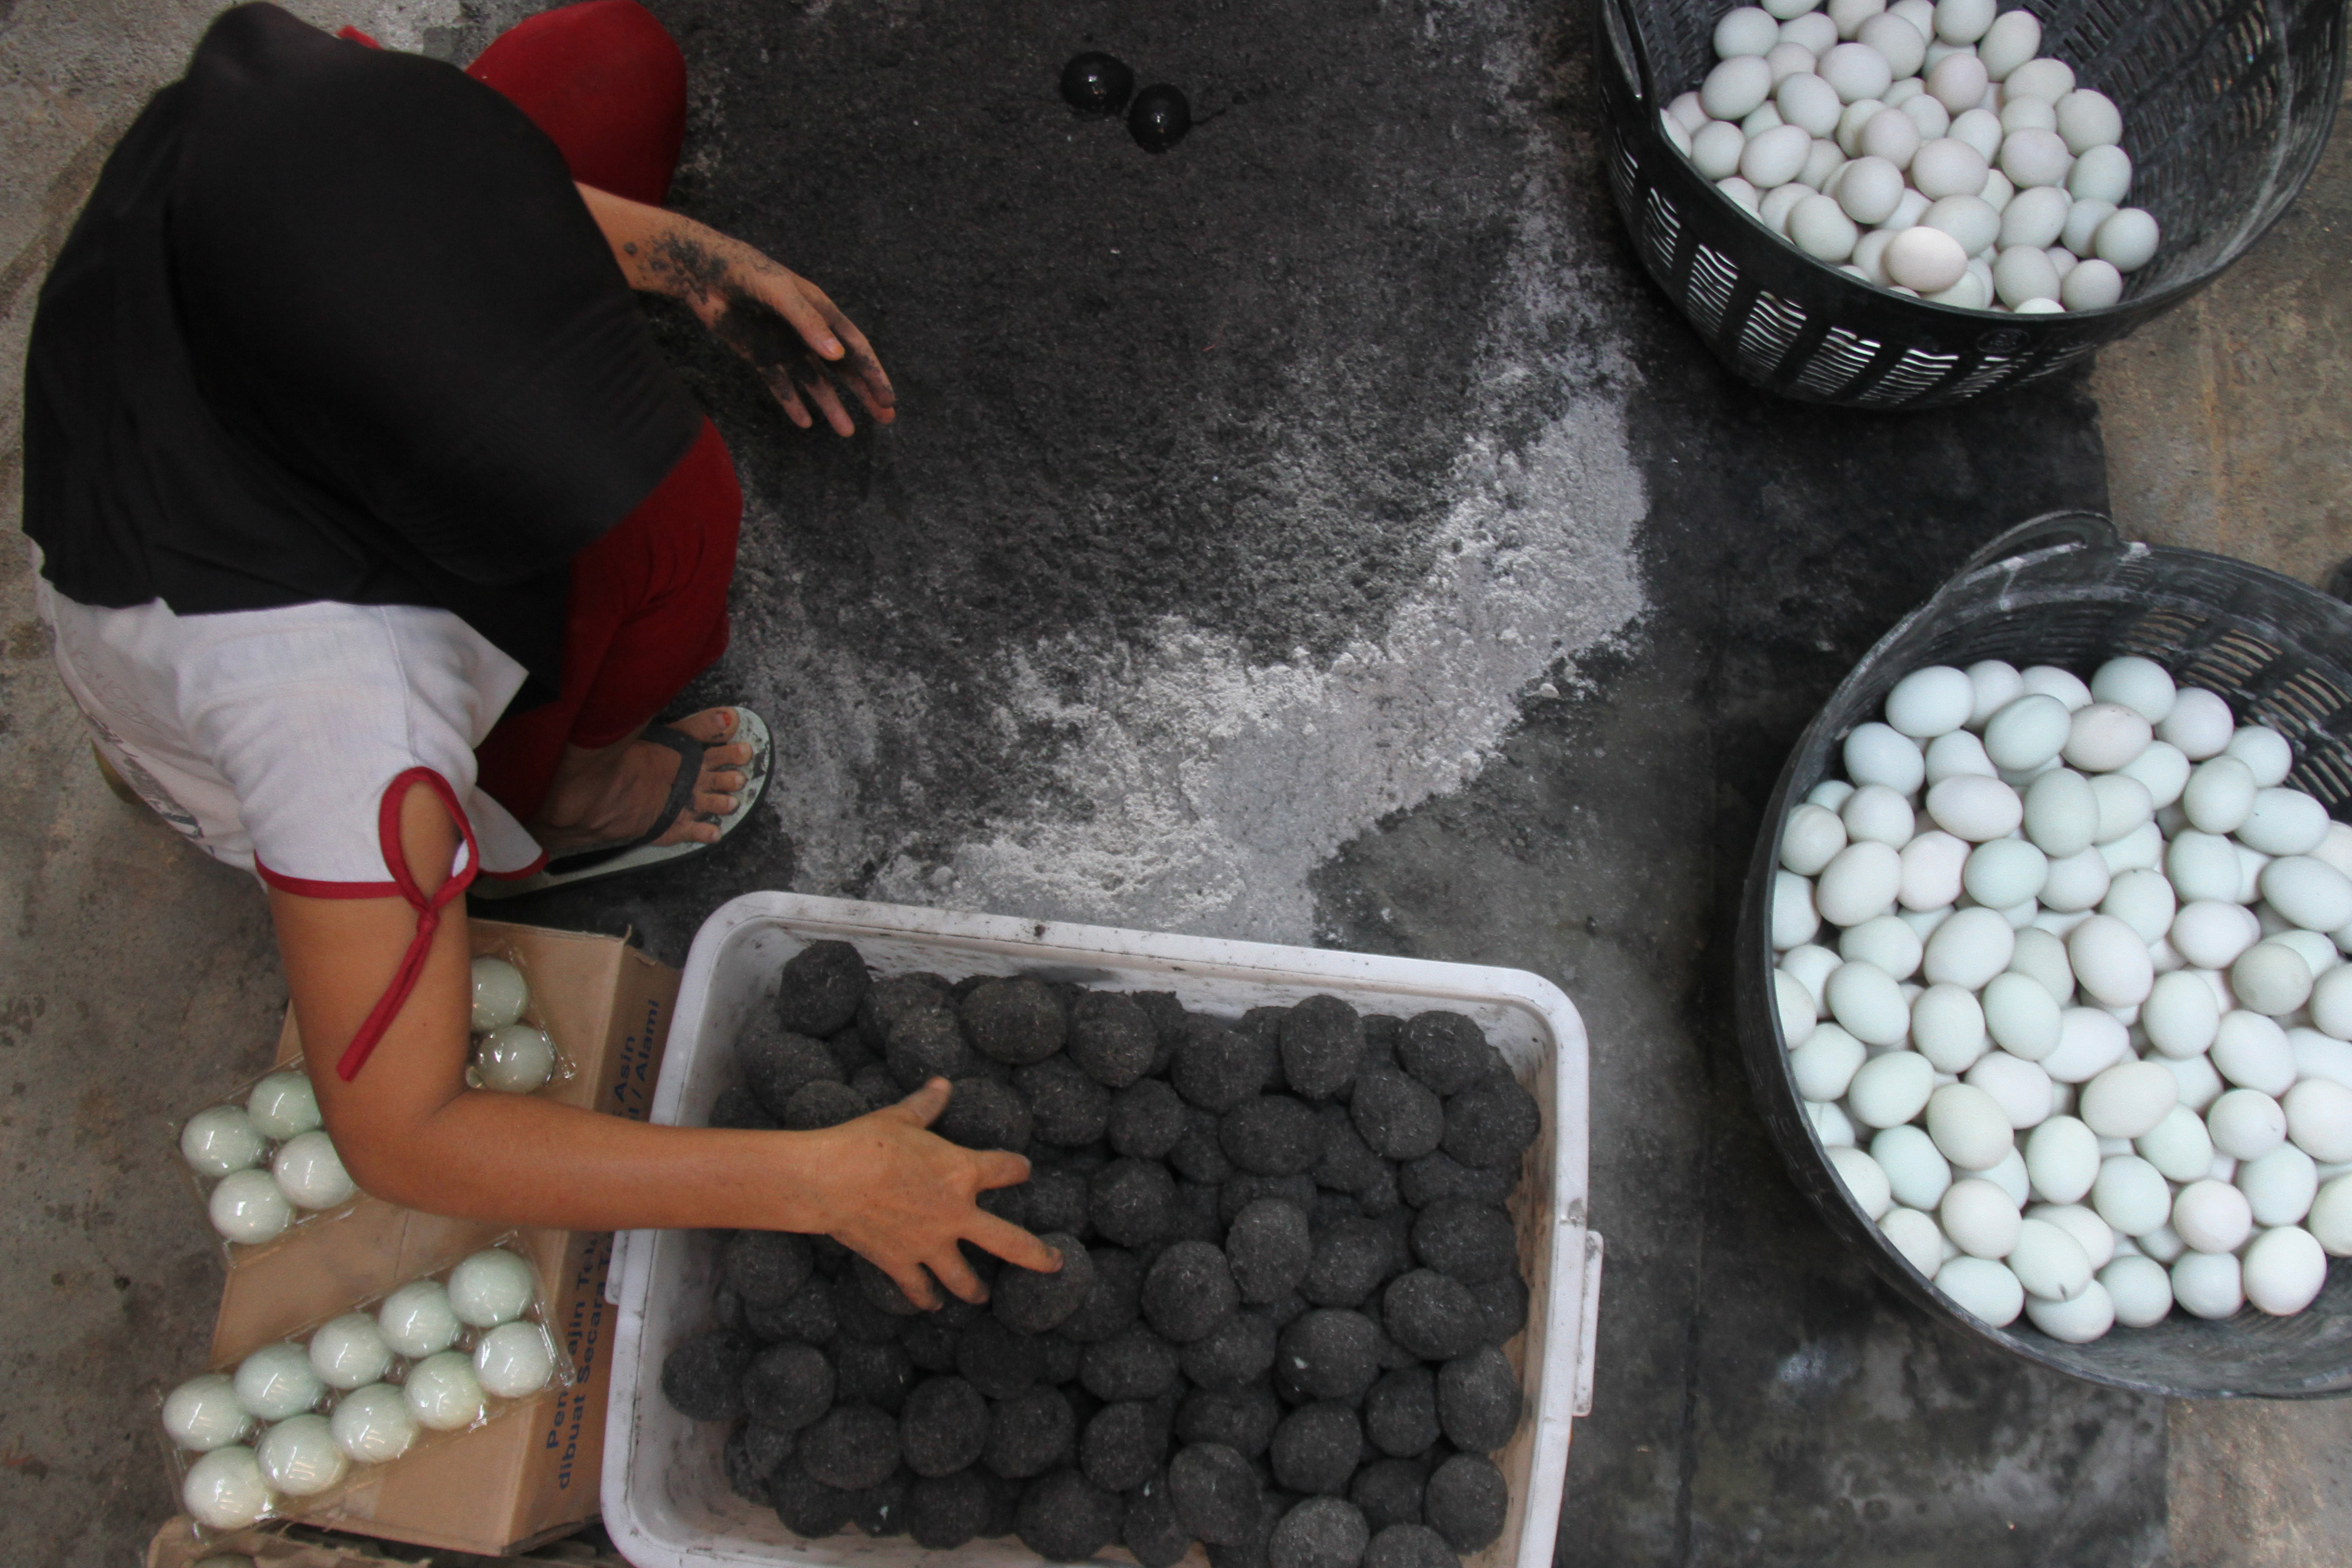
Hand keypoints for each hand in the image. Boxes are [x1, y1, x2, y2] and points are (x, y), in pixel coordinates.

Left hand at [689, 250, 896, 436]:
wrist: (702, 271)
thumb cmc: (745, 271)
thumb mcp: (780, 292)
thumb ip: (807, 322)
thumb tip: (837, 357)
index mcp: (820, 311)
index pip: (855, 348)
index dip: (873, 374)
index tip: (887, 398)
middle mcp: (806, 332)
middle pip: (842, 369)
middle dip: (863, 393)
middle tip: (885, 418)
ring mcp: (784, 346)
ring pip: (814, 382)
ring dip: (831, 406)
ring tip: (847, 431)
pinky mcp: (759, 355)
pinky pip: (780, 384)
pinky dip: (792, 403)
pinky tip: (804, 422)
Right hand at [794, 1078, 1056, 1307]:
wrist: (830, 1180)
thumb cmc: (866, 1142)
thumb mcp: (901, 1118)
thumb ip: (926, 1105)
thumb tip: (942, 1083)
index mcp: (962, 1172)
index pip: (1007, 1169)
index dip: (1017, 1168)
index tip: (1022, 1170)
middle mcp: (955, 1213)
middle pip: (1011, 1243)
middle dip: (1037, 1255)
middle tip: (1055, 1263)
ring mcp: (930, 1244)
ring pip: (964, 1279)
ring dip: (974, 1290)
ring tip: (982, 1297)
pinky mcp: (901, 1263)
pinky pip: (918, 1288)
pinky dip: (924, 1298)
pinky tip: (930, 1305)